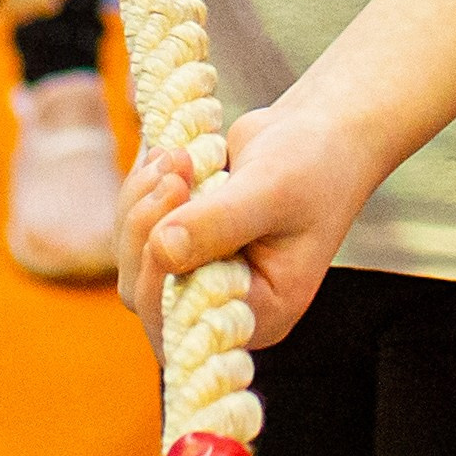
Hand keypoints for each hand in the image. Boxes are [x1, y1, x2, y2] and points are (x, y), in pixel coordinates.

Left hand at [118, 94, 382, 353]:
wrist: (319, 130)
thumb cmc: (313, 164)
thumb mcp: (272, 190)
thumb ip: (219, 222)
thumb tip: (162, 249)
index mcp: (260, 311)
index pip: (184, 325)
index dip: (159, 276)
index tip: (176, 198)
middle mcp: (225, 301)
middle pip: (147, 294)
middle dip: (145, 230)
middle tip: (175, 174)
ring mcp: (201, 270)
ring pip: (136, 258)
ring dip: (142, 204)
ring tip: (177, 158)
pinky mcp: (185, 239)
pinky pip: (138, 228)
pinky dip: (144, 190)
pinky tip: (170, 156)